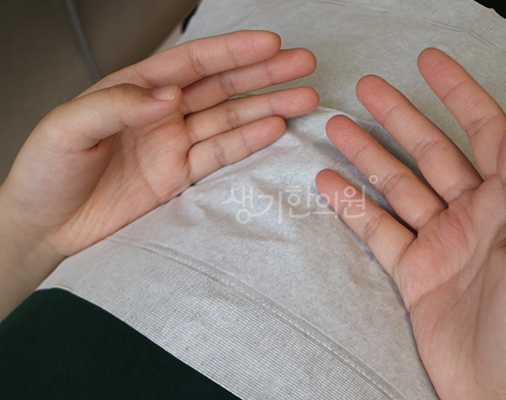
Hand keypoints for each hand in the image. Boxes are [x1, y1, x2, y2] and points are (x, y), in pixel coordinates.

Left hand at [0, 30, 317, 318]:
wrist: (45, 227)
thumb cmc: (46, 173)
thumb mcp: (68, 128)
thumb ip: (118, 106)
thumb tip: (168, 96)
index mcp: (134, 90)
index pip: (192, 63)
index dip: (233, 52)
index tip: (269, 44)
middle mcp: (160, 113)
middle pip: (222, 86)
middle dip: (264, 74)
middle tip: (301, 64)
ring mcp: (173, 144)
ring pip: (229, 118)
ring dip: (266, 107)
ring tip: (302, 98)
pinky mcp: (179, 175)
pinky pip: (221, 153)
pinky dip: (249, 141)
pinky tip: (273, 128)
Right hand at [316, 49, 505, 399]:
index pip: (483, 131)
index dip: (458, 93)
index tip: (429, 62)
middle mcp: (473, 215)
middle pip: (428, 152)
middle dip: (398, 117)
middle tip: (366, 87)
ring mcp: (440, 242)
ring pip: (397, 186)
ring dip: (367, 157)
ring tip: (336, 128)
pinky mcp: (414, 271)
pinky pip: (378, 229)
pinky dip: (353, 206)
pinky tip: (330, 184)